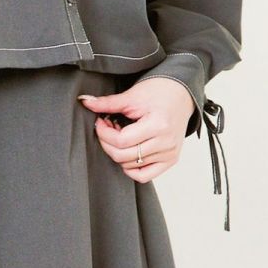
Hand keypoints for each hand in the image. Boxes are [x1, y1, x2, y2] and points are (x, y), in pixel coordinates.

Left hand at [78, 77, 195, 182]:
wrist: (182, 94)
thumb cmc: (160, 92)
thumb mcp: (132, 96)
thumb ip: (108, 102)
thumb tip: (85, 101)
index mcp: (158, 125)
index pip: (121, 141)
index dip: (104, 134)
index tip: (100, 123)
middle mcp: (166, 143)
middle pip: (124, 156)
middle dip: (107, 144)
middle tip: (106, 130)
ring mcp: (170, 154)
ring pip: (131, 166)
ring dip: (118, 153)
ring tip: (120, 137)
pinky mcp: (171, 160)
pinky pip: (145, 176)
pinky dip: (131, 169)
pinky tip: (128, 153)